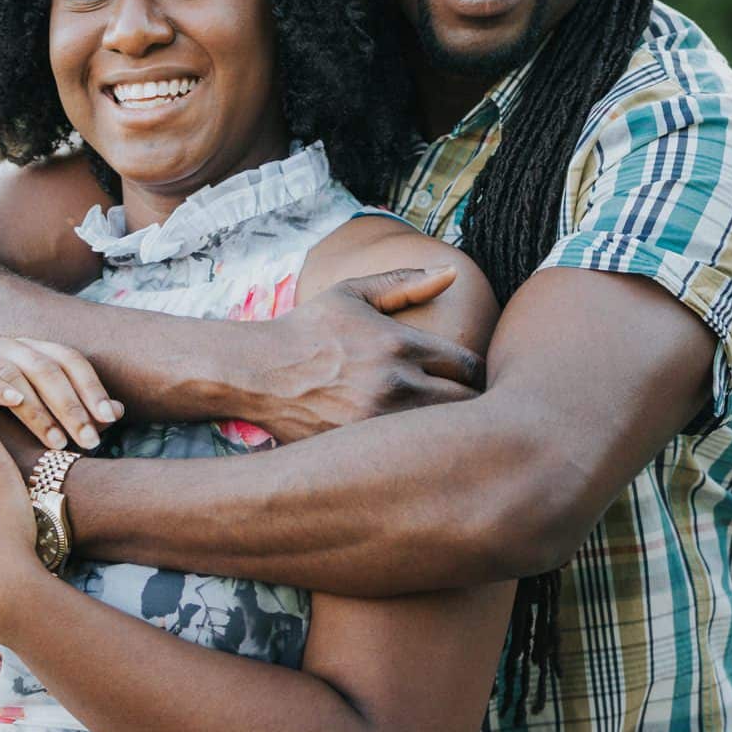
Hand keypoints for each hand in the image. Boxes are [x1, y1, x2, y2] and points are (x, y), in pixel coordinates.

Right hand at [0, 338, 122, 452]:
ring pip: (15, 373)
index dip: (92, 388)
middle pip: (47, 368)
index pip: (70, 361)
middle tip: (87, 441)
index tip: (110, 420)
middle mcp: (10, 347)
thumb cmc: (3, 425)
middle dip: (70, 406)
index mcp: (35, 351)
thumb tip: (118, 413)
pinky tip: (14, 403)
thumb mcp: (46, 420)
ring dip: (38, 408)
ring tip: (57, 440)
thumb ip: (79, 415)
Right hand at [258, 269, 482, 443]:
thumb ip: (404, 283)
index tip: (464, 379)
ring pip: (442, 438)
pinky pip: (407, 459)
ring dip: (445, 433)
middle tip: (459, 407)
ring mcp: (378, 423)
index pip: (471, 366)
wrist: (256, 373)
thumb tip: (453, 272)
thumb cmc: (308, 330)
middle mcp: (395, 384)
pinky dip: (413, 454)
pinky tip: (404, 449)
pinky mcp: (360, 452)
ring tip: (438, 430)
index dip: (474, 374)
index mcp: (400, 344)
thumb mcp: (352, 295)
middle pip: (468, 407)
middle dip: (470, 407)